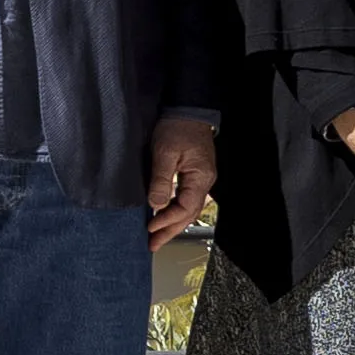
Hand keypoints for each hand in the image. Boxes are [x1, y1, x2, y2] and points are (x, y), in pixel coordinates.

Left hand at [145, 115, 219, 250]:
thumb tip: (156, 204)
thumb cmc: (177, 128)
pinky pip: (186, 200)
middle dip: (170, 230)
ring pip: (188, 209)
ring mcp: (201, 180)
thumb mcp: (165, 152)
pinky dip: (175, 211)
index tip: (150, 228)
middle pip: (189, 214)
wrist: (188, 110)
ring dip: (172, 224)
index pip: (185, 208)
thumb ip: (162, 179)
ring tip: (156, 237)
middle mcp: (205, 183)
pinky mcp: (194, 176)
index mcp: (201, 178)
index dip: (167, 220)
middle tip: (153, 245)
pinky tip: (163, 217)